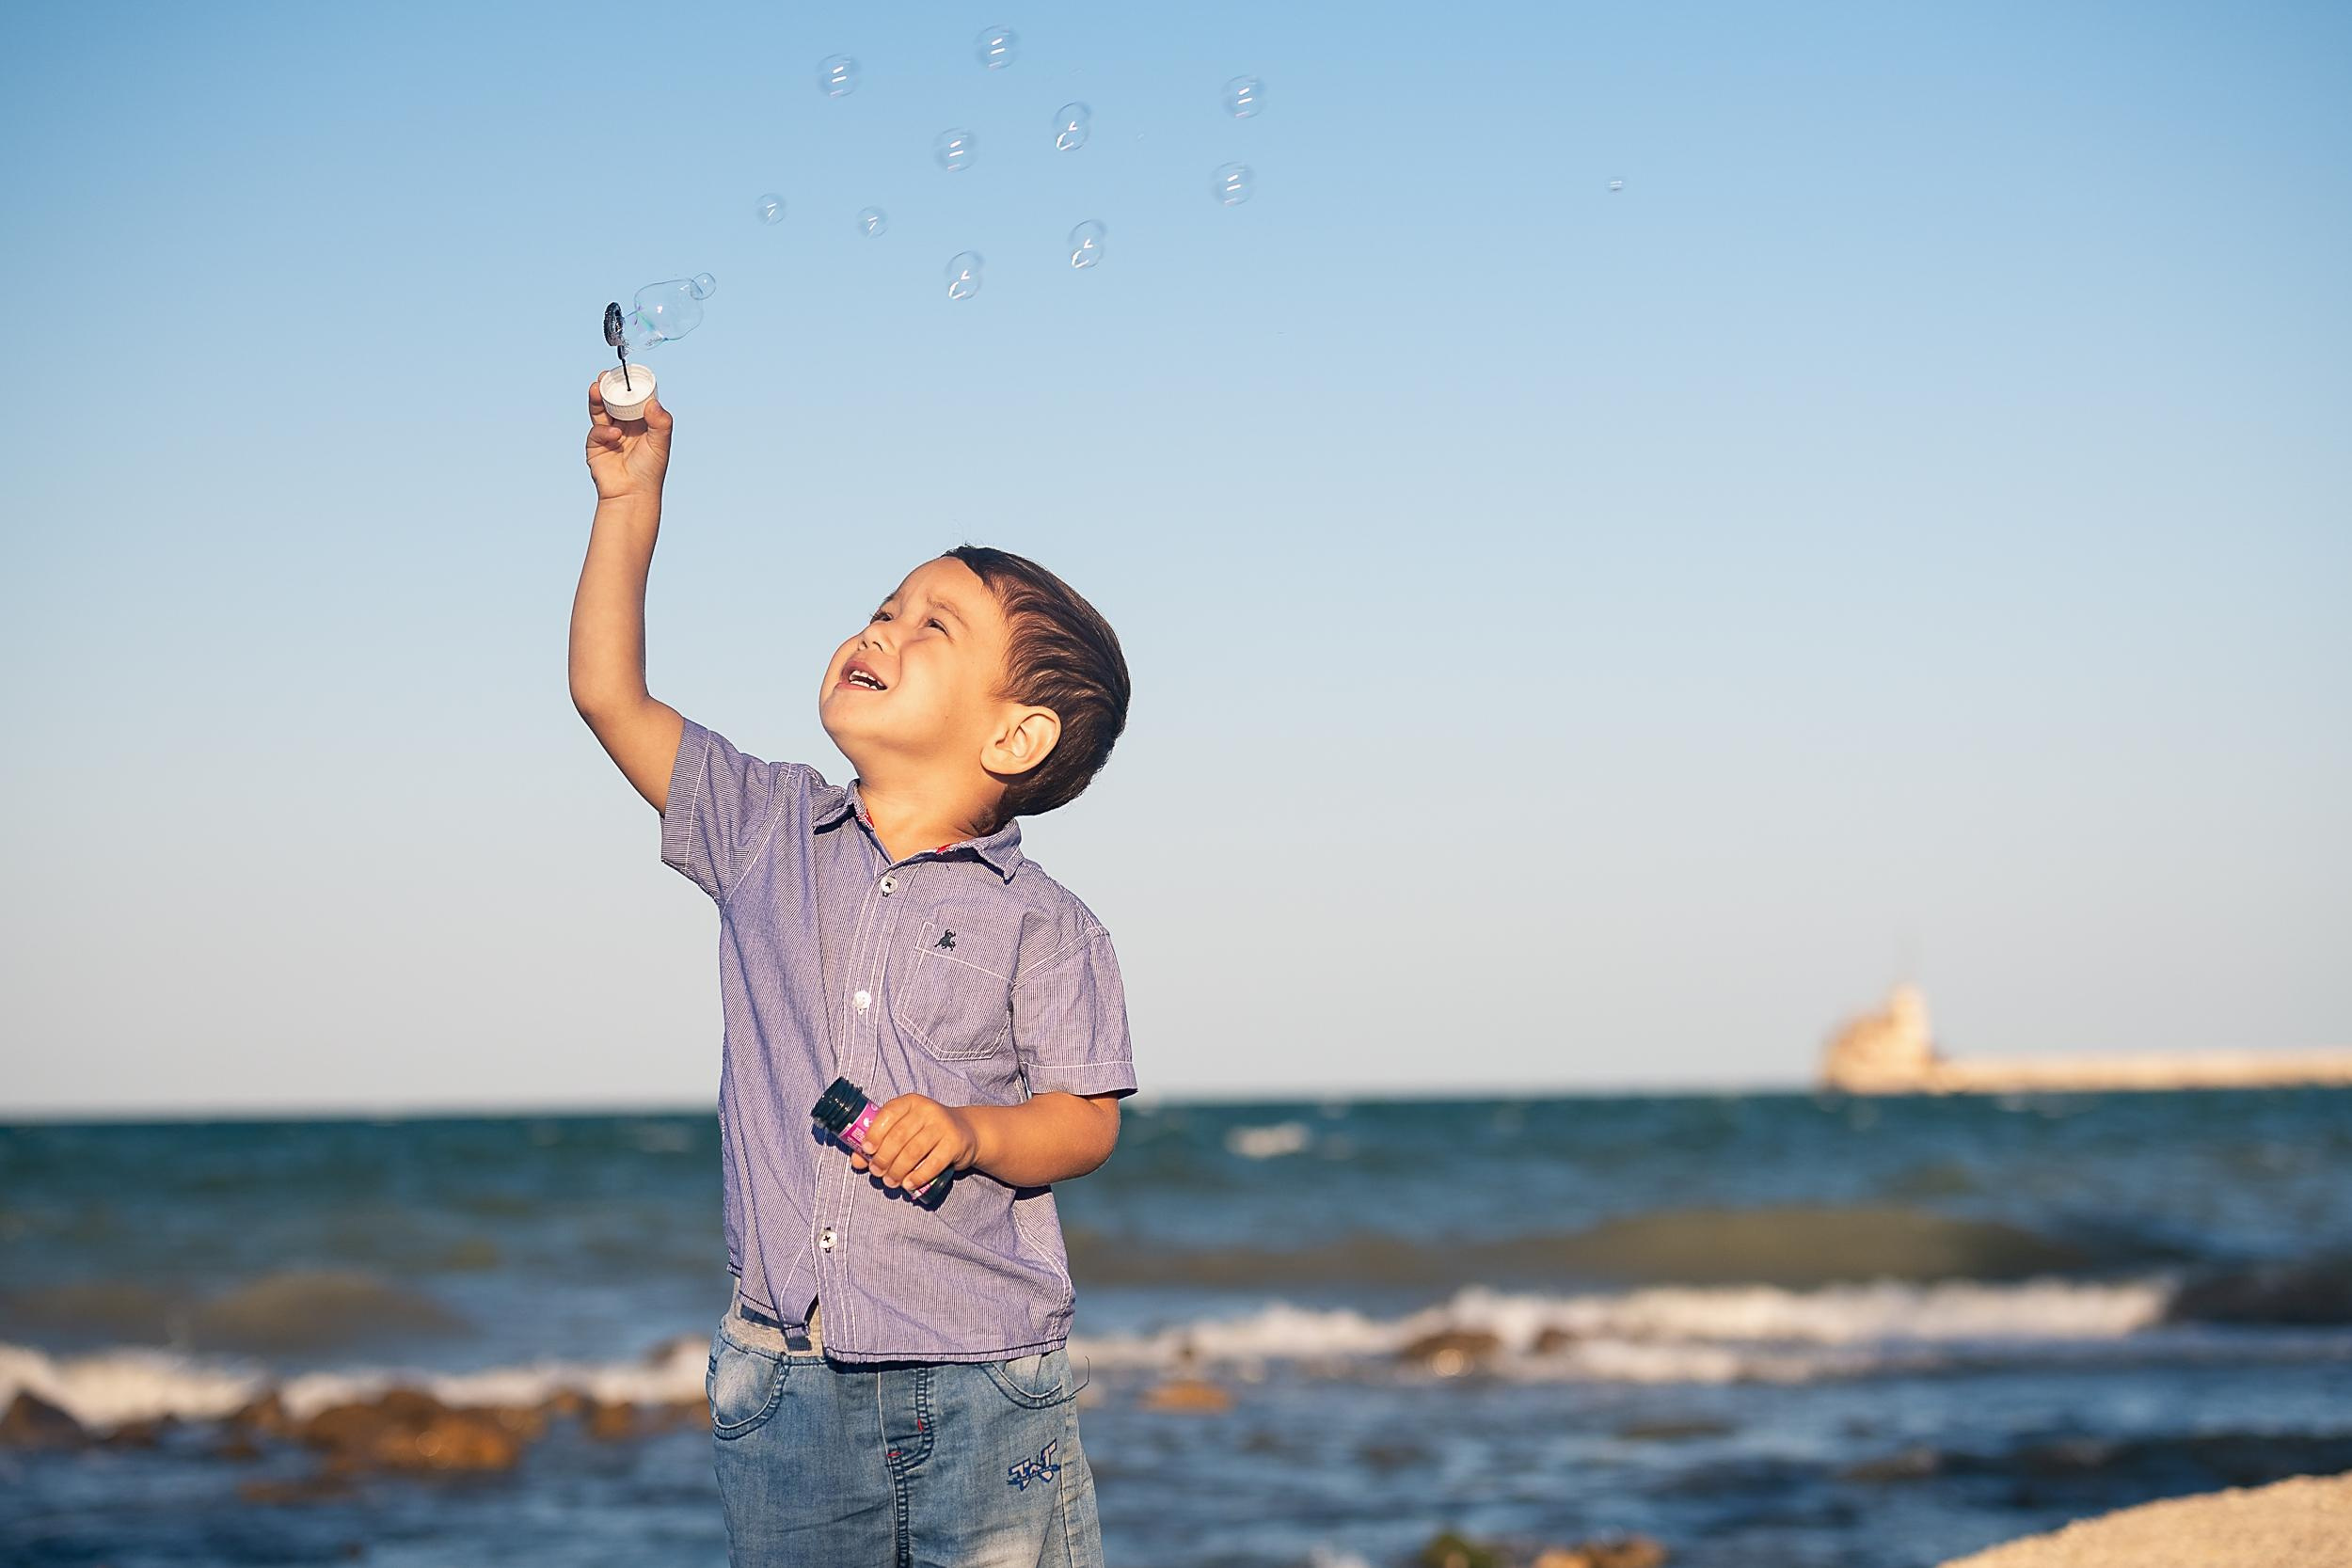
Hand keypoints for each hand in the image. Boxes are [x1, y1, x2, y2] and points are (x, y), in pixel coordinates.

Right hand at [584, 376, 672, 503]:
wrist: (632, 494)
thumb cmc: (650, 471)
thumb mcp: (660, 444)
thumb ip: (661, 423)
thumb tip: (653, 403)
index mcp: (641, 422)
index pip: (634, 399)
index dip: (630, 386)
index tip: (627, 373)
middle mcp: (625, 425)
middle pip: (614, 400)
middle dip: (609, 387)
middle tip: (606, 375)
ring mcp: (609, 433)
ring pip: (601, 409)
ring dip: (598, 397)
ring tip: (596, 387)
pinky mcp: (596, 444)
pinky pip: (597, 430)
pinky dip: (604, 430)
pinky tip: (614, 434)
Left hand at [847, 1095, 980, 1195]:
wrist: (965, 1131)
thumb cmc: (926, 1131)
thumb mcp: (905, 1128)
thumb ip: (881, 1141)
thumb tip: (857, 1160)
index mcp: (910, 1102)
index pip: (888, 1113)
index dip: (874, 1133)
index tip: (866, 1150)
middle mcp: (927, 1110)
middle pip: (899, 1136)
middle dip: (884, 1158)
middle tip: (877, 1172)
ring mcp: (942, 1125)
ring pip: (914, 1151)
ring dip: (898, 1170)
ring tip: (890, 1181)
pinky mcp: (955, 1143)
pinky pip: (933, 1163)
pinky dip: (918, 1176)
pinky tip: (908, 1184)